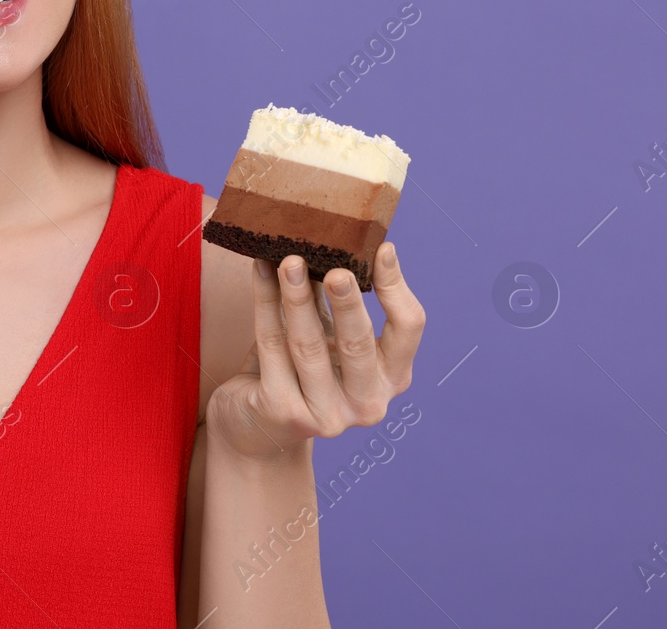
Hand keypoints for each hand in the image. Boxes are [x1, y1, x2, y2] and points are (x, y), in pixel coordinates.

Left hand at [206, 241, 424, 462]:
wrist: (256, 429)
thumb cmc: (299, 371)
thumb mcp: (329, 339)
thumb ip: (337, 304)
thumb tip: (336, 238)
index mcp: (392, 377)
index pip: (409, 328)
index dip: (395, 287)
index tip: (382, 249)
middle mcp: (368, 403)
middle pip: (359, 343)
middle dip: (346, 302)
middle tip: (337, 269)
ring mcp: (326, 414)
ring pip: (308, 345)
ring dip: (296, 297)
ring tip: (287, 260)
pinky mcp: (283, 412)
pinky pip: (272, 347)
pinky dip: (265, 305)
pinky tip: (260, 273)